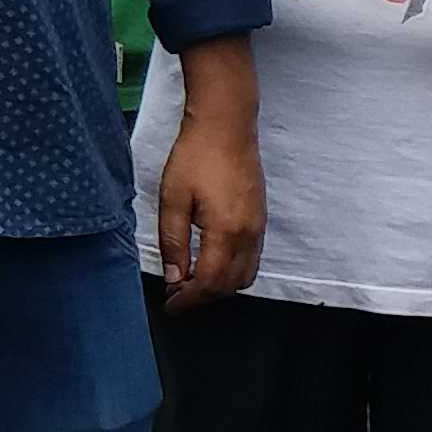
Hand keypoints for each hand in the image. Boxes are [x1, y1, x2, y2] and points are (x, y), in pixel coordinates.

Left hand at [150, 82, 267, 311]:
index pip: (210, 283)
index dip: (189, 300)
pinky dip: (232, 270)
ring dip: (219, 286)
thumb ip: (173, 242)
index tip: (170, 305)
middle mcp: (249, 235)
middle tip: (176, 296)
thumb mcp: (172, 200)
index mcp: (226, 232)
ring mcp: (259, 227)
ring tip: (190, 281)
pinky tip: (208, 261)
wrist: (226, 126)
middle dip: (203, 297)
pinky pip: (252, 259)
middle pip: (230, 285)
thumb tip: (174, 278)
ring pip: (245, 275)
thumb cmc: (195, 158)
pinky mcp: (261, 218)